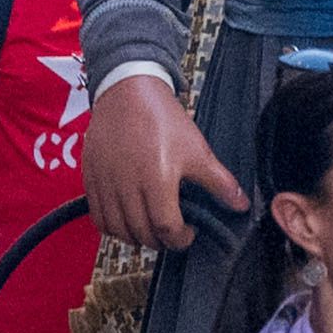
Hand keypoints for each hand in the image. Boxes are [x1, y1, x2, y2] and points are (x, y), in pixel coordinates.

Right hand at [88, 77, 244, 252]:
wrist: (128, 91)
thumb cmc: (162, 118)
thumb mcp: (197, 150)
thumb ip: (219, 183)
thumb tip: (242, 205)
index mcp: (157, 181)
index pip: (167, 229)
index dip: (181, 239)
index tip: (189, 232)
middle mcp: (127, 187)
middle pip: (142, 234)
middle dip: (161, 241)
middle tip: (172, 232)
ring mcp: (106, 184)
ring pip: (117, 231)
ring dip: (136, 238)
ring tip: (150, 228)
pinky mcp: (91, 179)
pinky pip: (97, 217)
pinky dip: (112, 227)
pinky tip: (127, 219)